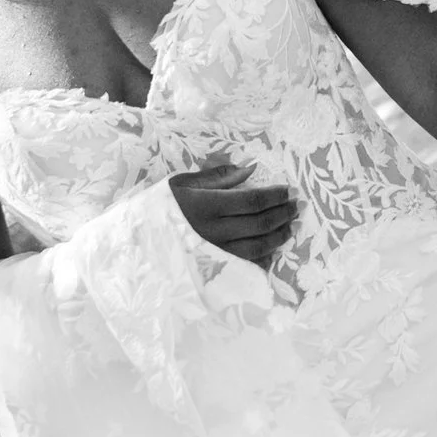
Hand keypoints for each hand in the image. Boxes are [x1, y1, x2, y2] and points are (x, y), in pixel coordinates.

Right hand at [168, 157, 296, 264]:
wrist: (140, 239)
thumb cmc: (163, 205)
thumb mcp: (184, 182)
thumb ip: (218, 176)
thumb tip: (251, 169)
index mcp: (207, 206)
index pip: (252, 200)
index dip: (275, 196)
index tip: (290, 191)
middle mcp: (213, 231)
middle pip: (259, 224)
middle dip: (283, 214)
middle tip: (297, 206)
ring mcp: (214, 252)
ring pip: (257, 247)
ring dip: (278, 236)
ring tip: (291, 226)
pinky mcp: (213, 268)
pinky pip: (245, 265)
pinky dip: (263, 258)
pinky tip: (273, 250)